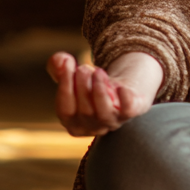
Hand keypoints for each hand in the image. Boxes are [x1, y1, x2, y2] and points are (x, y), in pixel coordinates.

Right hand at [46, 51, 161, 136]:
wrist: (121, 90)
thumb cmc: (91, 86)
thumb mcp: (73, 76)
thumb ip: (59, 68)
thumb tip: (59, 61)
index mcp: (73, 123)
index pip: (65, 111)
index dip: (64, 87)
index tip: (66, 65)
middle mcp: (92, 127)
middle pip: (84, 111)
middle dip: (82, 87)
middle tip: (83, 68)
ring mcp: (112, 122)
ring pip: (104, 112)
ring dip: (99, 90)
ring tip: (98, 71)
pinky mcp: (130, 113)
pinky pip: (128, 110)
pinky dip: (124, 99)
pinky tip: (120, 86)